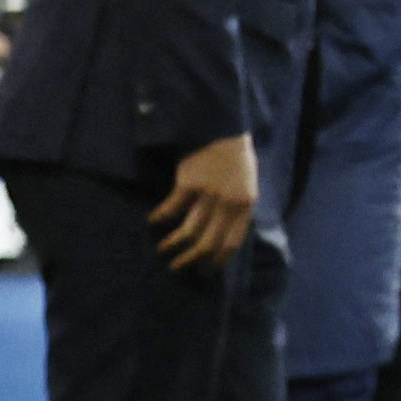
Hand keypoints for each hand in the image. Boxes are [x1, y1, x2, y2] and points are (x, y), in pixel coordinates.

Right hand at [148, 132, 256, 271]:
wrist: (224, 129)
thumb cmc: (237, 159)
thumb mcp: (247, 185)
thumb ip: (239, 209)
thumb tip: (225, 236)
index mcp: (245, 204)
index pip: (232, 242)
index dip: (218, 260)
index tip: (206, 271)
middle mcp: (228, 203)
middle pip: (208, 242)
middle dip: (192, 259)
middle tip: (178, 267)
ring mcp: (207, 194)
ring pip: (188, 230)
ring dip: (173, 244)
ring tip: (163, 250)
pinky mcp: (188, 183)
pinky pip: (171, 208)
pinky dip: (160, 217)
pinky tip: (153, 220)